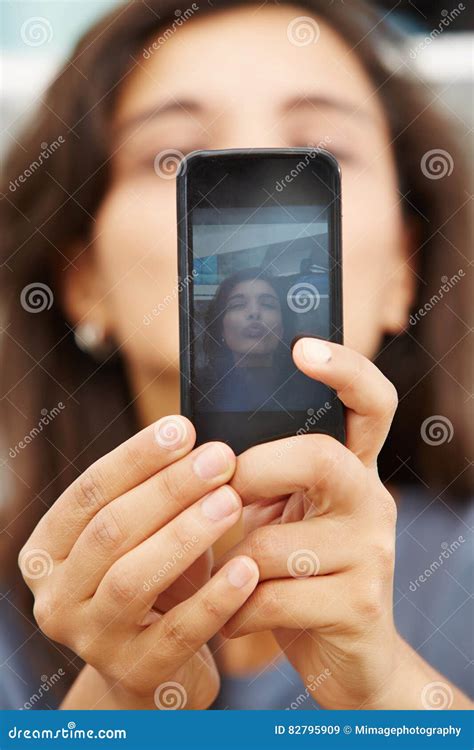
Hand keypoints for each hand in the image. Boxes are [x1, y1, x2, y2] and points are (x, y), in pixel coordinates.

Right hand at [19, 417, 257, 709]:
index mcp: (47, 552)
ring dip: (186, 533)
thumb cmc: (154, 582)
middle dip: (168, 488)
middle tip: (220, 457)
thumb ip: (156, 496)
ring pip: (132, 578)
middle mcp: (55, 598)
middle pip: (110, 530)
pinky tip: (248, 568)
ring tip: (231, 500)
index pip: (88, 492)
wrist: (156, 667)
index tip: (182, 428)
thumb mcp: (144, 537)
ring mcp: (91, 640)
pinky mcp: (135, 674)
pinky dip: (214, 598)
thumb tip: (199, 442)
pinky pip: (178, 632)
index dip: (135, 457)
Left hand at [216, 338, 423, 708]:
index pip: (370, 403)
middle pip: (321, 457)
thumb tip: (201, 446)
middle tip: (230, 495)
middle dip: (259, 471)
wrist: (346, 661)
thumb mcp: (283, 517)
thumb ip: (261, 477)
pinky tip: (233, 617)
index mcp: (352, 471)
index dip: (344, 369)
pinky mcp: (360, 604)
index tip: (302, 347)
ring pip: (278, 542)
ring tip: (226, 579)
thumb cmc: (299, 577)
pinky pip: (273, 596)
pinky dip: (237, 610)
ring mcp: (373, 553)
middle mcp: (372, 501)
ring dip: (234, 564)